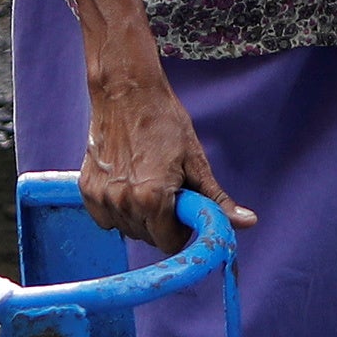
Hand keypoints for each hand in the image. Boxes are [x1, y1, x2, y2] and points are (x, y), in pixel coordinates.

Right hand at [83, 58, 252, 251]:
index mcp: (152, 198)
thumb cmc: (164, 122)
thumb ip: (217, 200)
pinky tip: (127, 184)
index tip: (182, 208)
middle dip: (161, 222)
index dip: (180, 230)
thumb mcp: (196, 162)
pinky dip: (117, 208)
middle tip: (167, 190)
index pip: (169, 243)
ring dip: (139, 216)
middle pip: (148, 238)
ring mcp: (102, 197)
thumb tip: (248, 223)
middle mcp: (123, 202)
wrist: (127, 93)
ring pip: (127, 229)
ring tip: (147, 182)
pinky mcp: (87, 190)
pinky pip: (106, 218)